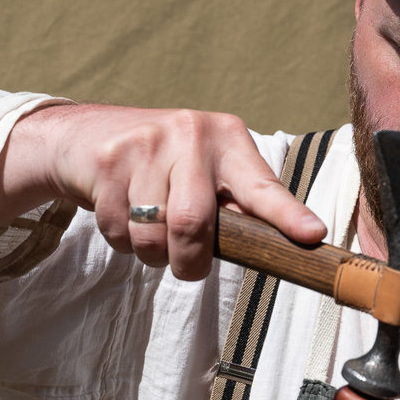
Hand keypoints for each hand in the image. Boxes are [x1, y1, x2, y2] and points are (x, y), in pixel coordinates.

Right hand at [0, 103, 325, 279]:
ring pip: (152, 235)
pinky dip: (122, 240)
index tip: (312, 234)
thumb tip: (274, 247)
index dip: (287, 215)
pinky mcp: (108, 161)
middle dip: (189, 260)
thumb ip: (236, 203)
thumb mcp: (208, 169)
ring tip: (152, 231)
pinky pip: (118, 231)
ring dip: (152, 253)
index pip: (262, 186)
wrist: (87, 133)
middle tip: (188, 266)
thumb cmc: (165, 165)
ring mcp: (146, 145)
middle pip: (193, 223)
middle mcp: (191, 134)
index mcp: (228, 138)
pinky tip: (124, 213)